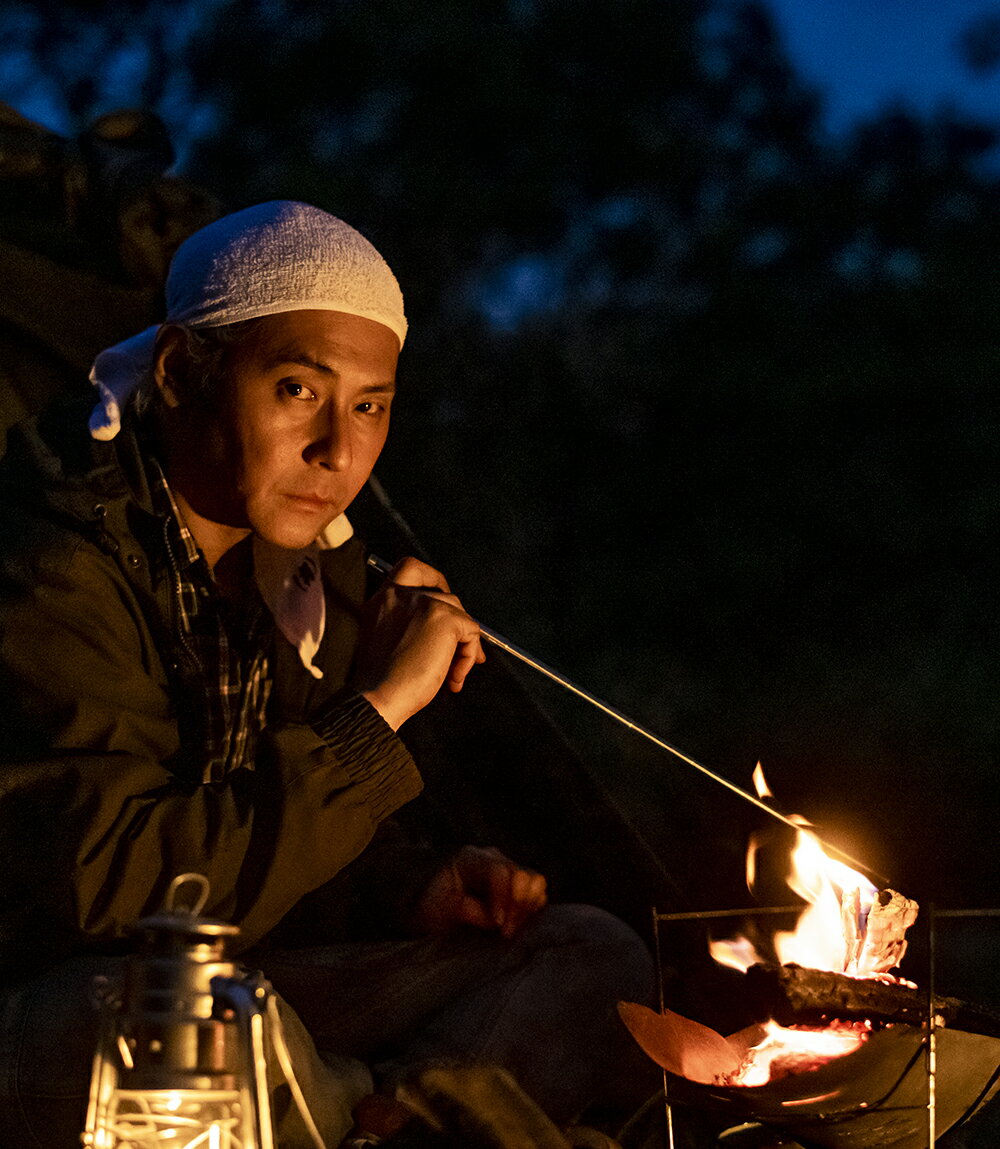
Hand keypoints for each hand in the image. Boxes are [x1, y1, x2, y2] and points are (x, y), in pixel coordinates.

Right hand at [353, 557, 484, 730]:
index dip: (433, 580)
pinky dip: (468, 658)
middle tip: (461, 652)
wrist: (376, 698)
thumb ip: (409, 624)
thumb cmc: (380, 682)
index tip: (442, 602)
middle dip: (457, 625)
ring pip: (461, 615)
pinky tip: (453, 679)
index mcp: (382, 599)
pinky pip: (472, 633)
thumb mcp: (386, 640)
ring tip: (453, 674)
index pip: (411, 567)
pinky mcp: (444, 618)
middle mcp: (401, 594)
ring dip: (463, 647)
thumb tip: (449, 629)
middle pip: (445, 596)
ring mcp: (424, 602)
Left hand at [413, 845, 547, 938]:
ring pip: (535, 883)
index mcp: (471, 858)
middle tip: (504, 933)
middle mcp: (494, 859)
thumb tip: (496, 919)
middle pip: (522, 876)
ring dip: (526, 910)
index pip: (498, 872)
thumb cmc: (431, 909)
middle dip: (516, 907)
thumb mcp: (438, 910)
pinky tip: (514, 926)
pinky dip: (531, 912)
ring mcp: (509, 870)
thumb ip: (467, 910)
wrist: (431, 912)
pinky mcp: (519, 887)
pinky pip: (538, 895)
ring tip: (509, 930)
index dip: (502, 898)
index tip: (498, 925)